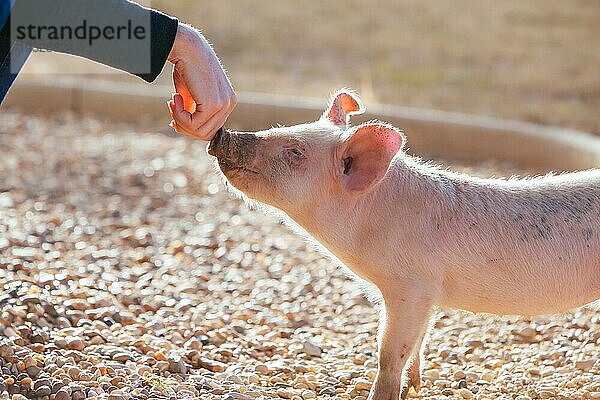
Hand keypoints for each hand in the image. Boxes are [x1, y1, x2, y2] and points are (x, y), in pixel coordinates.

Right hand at [167, 23, 236, 139]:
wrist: (186, 47)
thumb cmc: (186, 66)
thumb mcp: (191, 94)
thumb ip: (194, 110)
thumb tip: (185, 128)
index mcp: (228, 101)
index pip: (212, 129)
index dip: (191, 128)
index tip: (175, 117)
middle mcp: (230, 104)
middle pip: (206, 134)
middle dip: (184, 126)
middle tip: (172, 108)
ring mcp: (224, 105)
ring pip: (199, 132)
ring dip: (180, 121)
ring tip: (173, 102)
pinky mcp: (214, 104)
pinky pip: (193, 124)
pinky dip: (179, 115)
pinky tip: (176, 97)